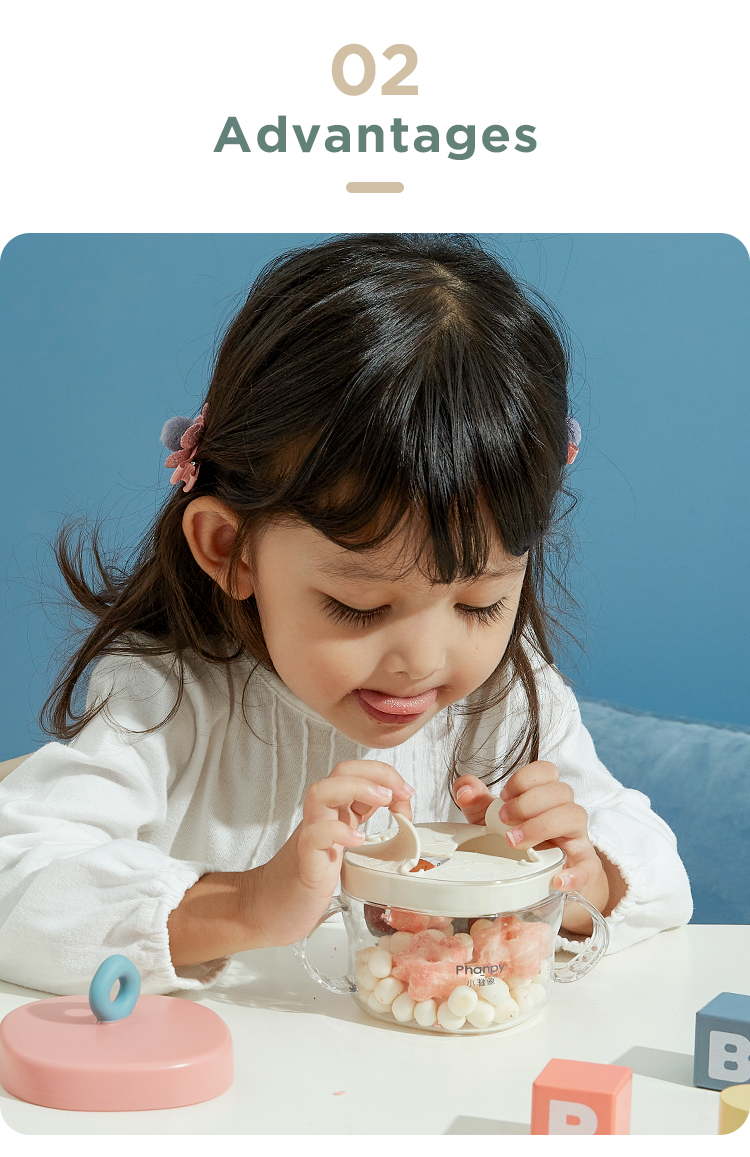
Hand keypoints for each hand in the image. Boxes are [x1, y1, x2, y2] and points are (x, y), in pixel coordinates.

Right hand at [249, 760, 413, 947]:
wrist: (267, 908)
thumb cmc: (306, 879)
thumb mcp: (342, 845)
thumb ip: (359, 823)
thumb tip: (393, 812)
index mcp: (333, 814)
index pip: (356, 773)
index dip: (384, 775)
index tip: (406, 793)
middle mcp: (321, 818)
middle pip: (341, 773)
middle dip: (376, 773)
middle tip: (400, 792)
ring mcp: (309, 837)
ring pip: (321, 792)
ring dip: (356, 788)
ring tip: (382, 800)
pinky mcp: (304, 862)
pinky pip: (314, 836)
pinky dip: (337, 832)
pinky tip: (356, 840)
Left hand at [453, 762, 610, 934]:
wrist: (536, 876)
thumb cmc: (515, 839)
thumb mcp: (489, 819)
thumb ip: (476, 801)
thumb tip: (465, 789)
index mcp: (545, 794)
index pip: (547, 770)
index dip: (524, 780)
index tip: (503, 797)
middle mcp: (564, 810)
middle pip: (561, 790)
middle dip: (527, 804)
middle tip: (503, 822)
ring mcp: (577, 837)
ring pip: (575, 816)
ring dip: (542, 826)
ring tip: (516, 843)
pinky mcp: (584, 865)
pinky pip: (590, 866)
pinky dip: (575, 872)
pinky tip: (556, 880)